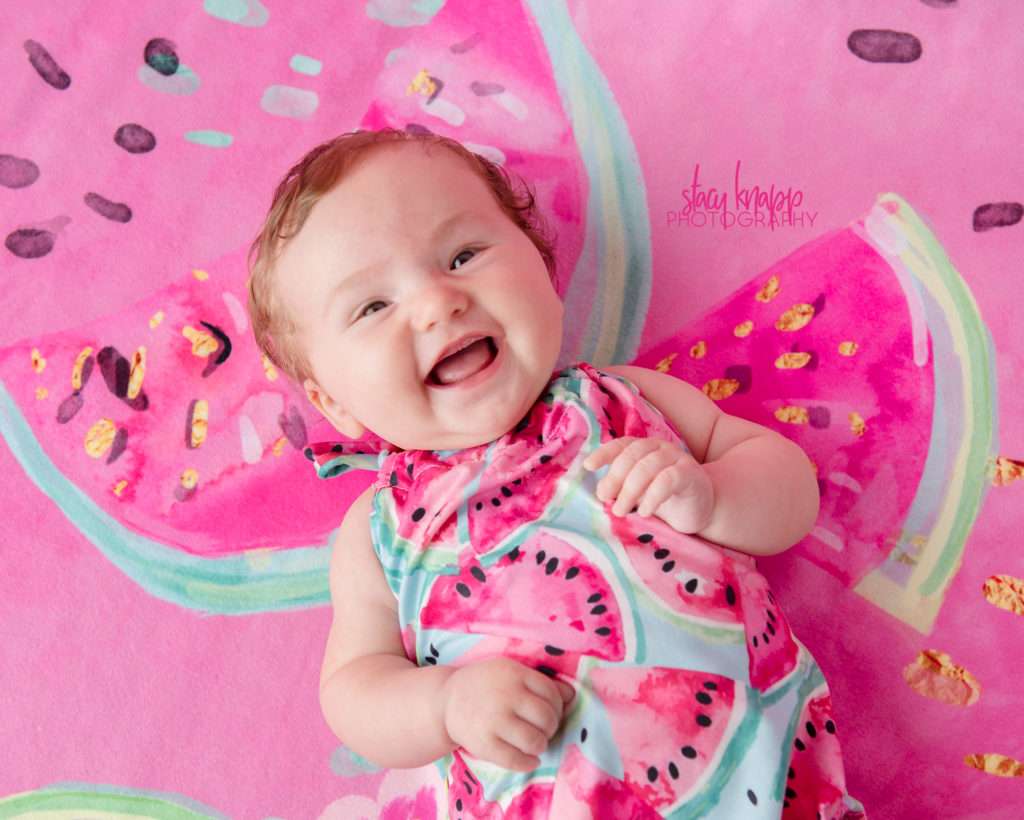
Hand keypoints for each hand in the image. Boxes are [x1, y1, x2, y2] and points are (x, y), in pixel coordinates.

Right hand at [441, 657, 575, 770]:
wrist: (445, 700)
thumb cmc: (486, 685)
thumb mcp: (511, 672)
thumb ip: (540, 682)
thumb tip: (572, 694)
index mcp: (514, 673)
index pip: (551, 693)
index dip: (558, 706)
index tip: (550, 711)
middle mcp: (505, 695)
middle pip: (547, 718)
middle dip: (551, 727)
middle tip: (543, 730)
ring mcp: (493, 721)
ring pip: (535, 741)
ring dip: (541, 745)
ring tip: (535, 743)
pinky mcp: (483, 744)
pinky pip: (516, 760)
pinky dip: (528, 763)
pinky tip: (529, 759)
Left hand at [583, 436, 714, 532]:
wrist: (698, 509)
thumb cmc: (663, 499)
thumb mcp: (638, 492)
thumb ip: (620, 487)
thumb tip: (600, 492)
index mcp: (644, 448)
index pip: (621, 445)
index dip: (604, 453)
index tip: (588, 466)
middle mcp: (660, 448)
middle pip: (632, 456)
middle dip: (614, 477)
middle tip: (604, 498)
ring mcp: (677, 459)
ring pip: (648, 467)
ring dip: (630, 490)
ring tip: (620, 511)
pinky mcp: (691, 475)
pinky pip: (668, 479)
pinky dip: (653, 496)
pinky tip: (645, 512)